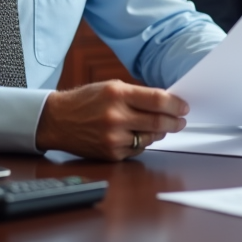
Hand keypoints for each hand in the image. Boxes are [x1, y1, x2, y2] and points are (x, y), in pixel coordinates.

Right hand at [35, 80, 187, 160]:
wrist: (57, 120)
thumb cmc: (86, 101)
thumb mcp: (111, 87)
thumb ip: (138, 95)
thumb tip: (167, 103)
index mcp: (117, 94)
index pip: (157, 100)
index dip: (175, 104)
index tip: (183, 107)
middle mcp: (115, 117)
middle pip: (158, 122)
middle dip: (174, 122)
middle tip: (181, 120)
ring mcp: (113, 138)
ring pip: (150, 138)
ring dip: (159, 132)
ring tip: (159, 126)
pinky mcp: (110, 154)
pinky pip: (137, 149)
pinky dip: (142, 142)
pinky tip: (137, 134)